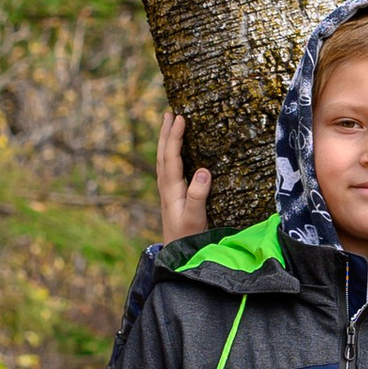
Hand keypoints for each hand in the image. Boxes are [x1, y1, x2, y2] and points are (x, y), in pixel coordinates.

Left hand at [158, 110, 211, 242]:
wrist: (178, 255)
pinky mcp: (171, 196)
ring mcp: (167, 192)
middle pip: (163, 154)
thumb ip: (198, 195)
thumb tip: (204, 170)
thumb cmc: (189, 238)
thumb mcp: (196, 218)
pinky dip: (169, 153)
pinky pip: (168, 167)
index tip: (180, 118)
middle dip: (166, 133)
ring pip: (163, 160)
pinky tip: (173, 151)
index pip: (171, 157)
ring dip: (166, 141)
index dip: (175, 137)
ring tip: (168, 124)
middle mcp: (166, 188)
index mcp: (171, 190)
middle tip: (170, 113)